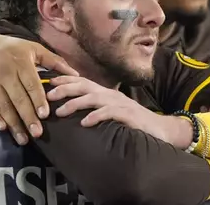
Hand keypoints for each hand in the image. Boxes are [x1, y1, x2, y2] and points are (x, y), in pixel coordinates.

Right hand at [0, 31, 79, 144]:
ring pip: (3, 106)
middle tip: (38, 133)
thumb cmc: (10, 48)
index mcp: (21, 62)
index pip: (31, 84)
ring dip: (14, 124)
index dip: (38, 100)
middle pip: (18, 99)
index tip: (45, 115)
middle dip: (28, 117)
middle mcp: (5, 73)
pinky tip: (2, 128)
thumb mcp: (32, 48)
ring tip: (23, 139)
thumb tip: (76, 74)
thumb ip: (54, 61)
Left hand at [47, 76, 192, 148]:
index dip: (66, 80)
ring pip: (94, 98)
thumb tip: (75, 112)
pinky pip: (109, 113)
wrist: (161, 129)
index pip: (83, 82)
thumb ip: (97, 109)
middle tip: (48, 95)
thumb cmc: (134, 122)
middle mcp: (112, 95)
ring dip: (75, 103)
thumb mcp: (113, 112)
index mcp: (107, 93)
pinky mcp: (128, 115)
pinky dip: (96, 116)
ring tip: (60, 111)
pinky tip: (85, 123)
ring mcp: (121, 104)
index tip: (48, 81)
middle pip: (85, 86)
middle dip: (65, 88)